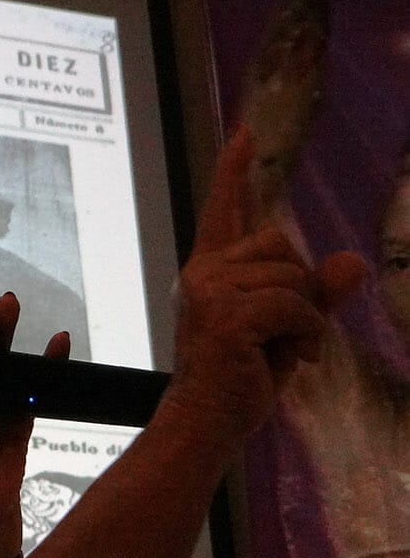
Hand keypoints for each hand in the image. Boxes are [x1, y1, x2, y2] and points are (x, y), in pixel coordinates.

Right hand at [165, 125, 366, 438]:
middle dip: (301, 286)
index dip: (234, 173)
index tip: (243, 133)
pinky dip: (309, 333)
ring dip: (307, 316)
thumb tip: (355, 262)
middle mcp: (202, 274)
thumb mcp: (288, 330)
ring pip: (294, 277)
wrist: (205, 423)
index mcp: (209, 272)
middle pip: (282, 244)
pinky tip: (295, 358)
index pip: (223, 212)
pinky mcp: (226, 315)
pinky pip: (296, 305)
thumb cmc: (239, 380)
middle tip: (286, 333)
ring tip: (285, 350)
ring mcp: (209, 292)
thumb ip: (318, 295)